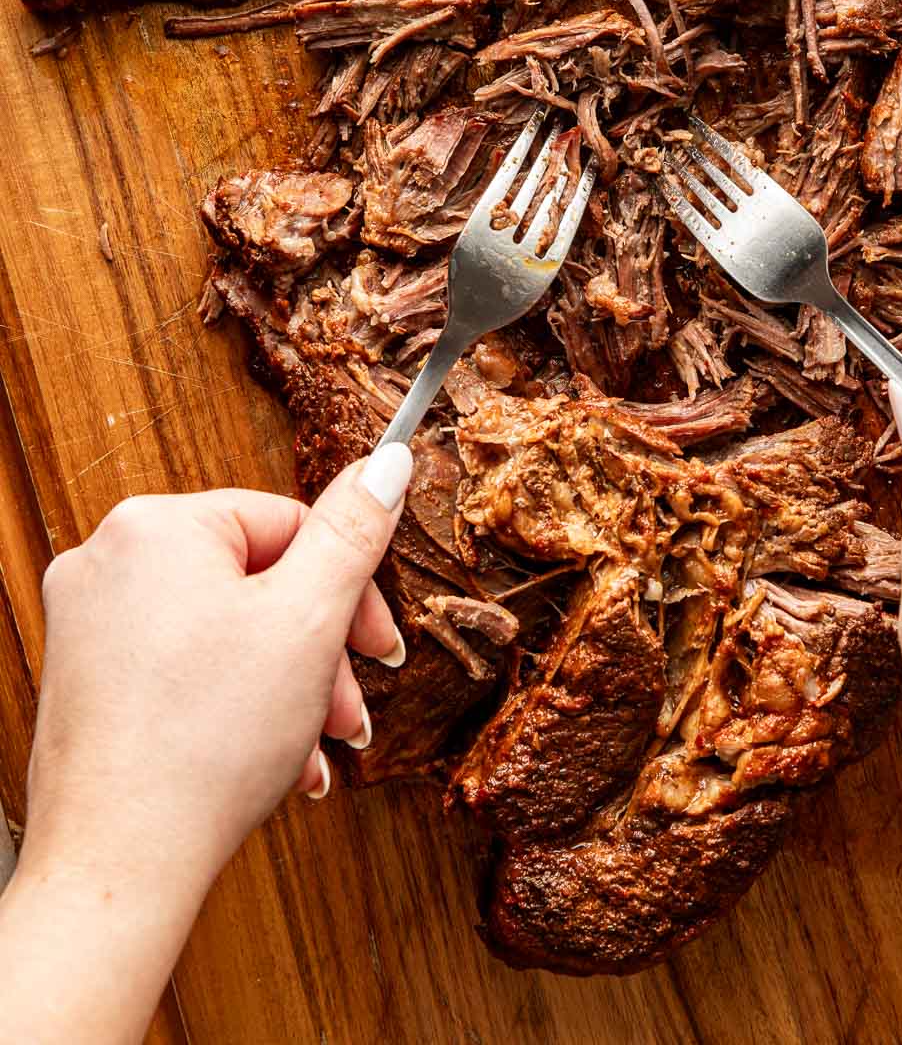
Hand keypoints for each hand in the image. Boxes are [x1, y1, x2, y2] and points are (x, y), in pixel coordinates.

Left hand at [0, 449, 410, 1044]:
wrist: (118, 867)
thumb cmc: (206, 744)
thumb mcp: (310, 619)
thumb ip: (353, 532)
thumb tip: (388, 462)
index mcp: (156, 525)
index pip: (287, 523)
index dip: (348, 588)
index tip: (380, 646)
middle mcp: (108, 560)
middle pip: (255, 583)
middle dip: (315, 652)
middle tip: (349, 710)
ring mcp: (88, 625)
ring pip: (224, 634)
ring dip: (285, 689)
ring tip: (313, 750)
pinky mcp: (85, 684)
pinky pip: (183, 672)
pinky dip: (233, 709)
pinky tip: (270, 763)